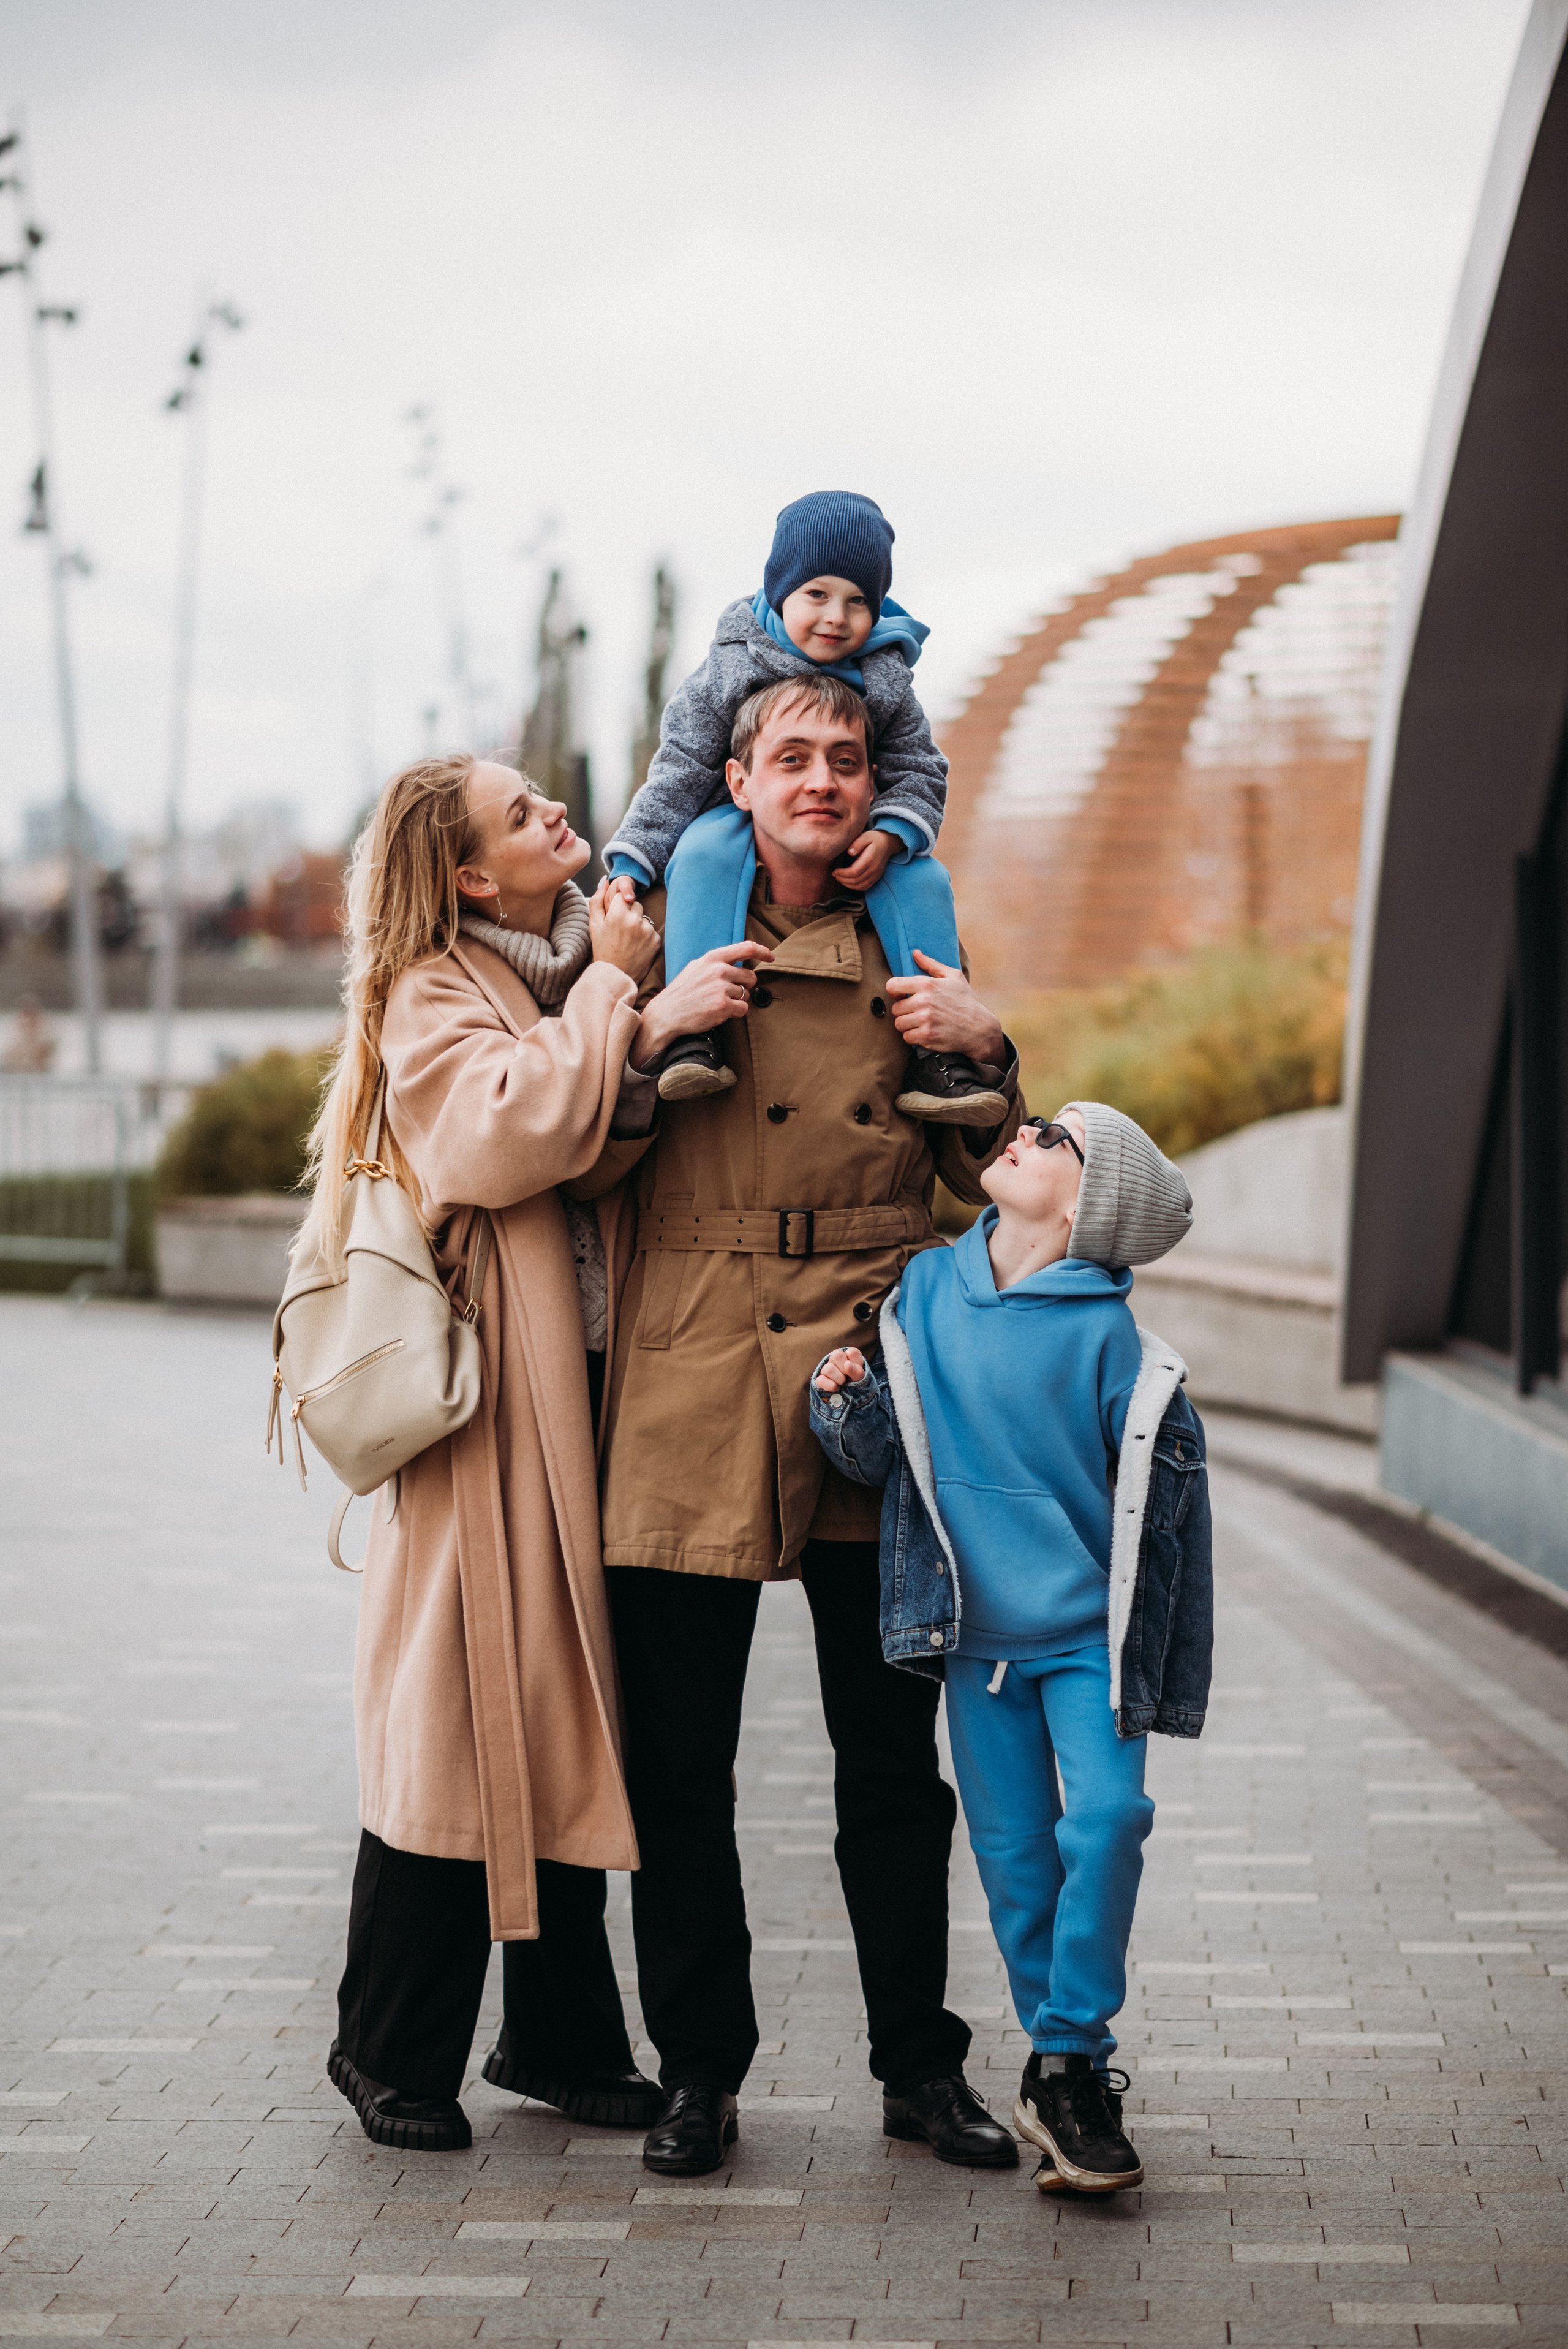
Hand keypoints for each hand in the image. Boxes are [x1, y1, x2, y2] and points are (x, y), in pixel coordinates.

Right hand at [589, 877, 658, 982]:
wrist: (616, 976)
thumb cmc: (603, 950)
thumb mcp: (594, 925)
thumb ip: (597, 900)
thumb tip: (605, 880)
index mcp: (617, 914)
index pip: (622, 894)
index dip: (618, 904)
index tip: (616, 915)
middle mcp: (634, 920)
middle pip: (635, 904)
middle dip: (629, 913)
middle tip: (620, 930)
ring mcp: (647, 930)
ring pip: (644, 917)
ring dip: (638, 924)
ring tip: (628, 939)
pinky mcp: (656, 940)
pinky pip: (652, 930)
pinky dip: (646, 936)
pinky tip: (637, 946)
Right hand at [630, 939, 775, 1071]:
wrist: (666, 1014)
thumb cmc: (681, 993)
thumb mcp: (695, 968)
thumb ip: (715, 963)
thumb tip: (736, 962)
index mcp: (712, 958)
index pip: (746, 948)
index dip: (763, 951)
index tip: (771, 957)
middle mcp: (718, 970)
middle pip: (750, 977)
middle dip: (744, 987)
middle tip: (727, 994)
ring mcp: (721, 988)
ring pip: (746, 995)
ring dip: (736, 1002)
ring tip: (716, 1003)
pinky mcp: (723, 1006)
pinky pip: (743, 1009)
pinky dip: (734, 1013)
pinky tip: (719, 1012)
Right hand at [814, 1346, 866, 1393]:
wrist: (851, 1398)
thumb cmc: (857, 1383)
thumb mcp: (861, 1378)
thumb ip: (857, 1370)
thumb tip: (847, 1364)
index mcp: (848, 1355)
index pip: (851, 1352)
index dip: (856, 1364)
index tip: (858, 1372)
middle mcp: (835, 1359)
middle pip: (836, 1355)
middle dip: (844, 1369)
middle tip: (848, 1376)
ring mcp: (826, 1369)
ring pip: (828, 1368)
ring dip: (839, 1379)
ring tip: (843, 1384)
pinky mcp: (820, 1380)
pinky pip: (820, 1380)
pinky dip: (830, 1386)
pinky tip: (836, 1388)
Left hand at [832, 827, 898, 892]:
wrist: (888, 843)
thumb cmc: (874, 839)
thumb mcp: (865, 836)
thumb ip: (857, 843)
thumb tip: (850, 852)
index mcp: (870, 859)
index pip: (854, 872)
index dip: (843, 873)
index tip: (835, 871)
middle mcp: (874, 869)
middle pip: (856, 880)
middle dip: (843, 879)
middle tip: (834, 875)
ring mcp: (876, 875)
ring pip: (860, 886)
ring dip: (848, 885)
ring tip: (839, 879)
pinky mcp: (876, 877)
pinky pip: (865, 887)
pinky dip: (855, 887)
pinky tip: (848, 882)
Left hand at [885, 950, 1005, 1062]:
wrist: (980, 1029)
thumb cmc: (966, 1001)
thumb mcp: (954, 977)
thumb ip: (931, 964)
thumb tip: (915, 953)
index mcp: (927, 984)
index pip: (892, 986)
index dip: (894, 992)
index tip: (902, 997)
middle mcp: (924, 1001)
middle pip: (895, 1009)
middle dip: (905, 1012)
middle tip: (918, 1013)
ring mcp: (925, 1020)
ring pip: (899, 1024)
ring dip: (908, 1026)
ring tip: (922, 1023)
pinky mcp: (927, 1036)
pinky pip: (907, 1038)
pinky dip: (914, 1038)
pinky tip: (926, 1033)